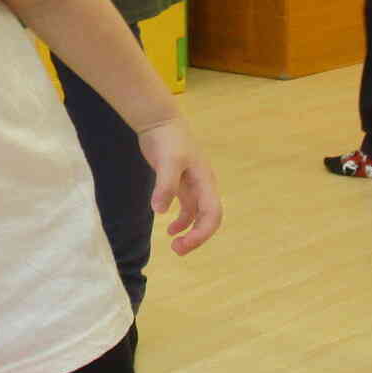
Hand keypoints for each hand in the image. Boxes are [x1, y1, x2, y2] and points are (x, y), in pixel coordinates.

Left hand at [136, 116, 221, 255]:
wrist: (159, 122)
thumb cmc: (167, 139)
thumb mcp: (167, 161)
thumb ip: (165, 186)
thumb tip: (160, 212)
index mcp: (205, 182)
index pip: (212, 214)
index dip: (202, 233)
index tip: (184, 245)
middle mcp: (204, 186)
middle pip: (208, 219)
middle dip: (197, 237)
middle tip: (177, 250)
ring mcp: (194, 185)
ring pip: (198, 216)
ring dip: (189, 232)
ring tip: (174, 245)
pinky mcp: (181, 184)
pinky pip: (187, 208)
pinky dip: (180, 221)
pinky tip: (168, 229)